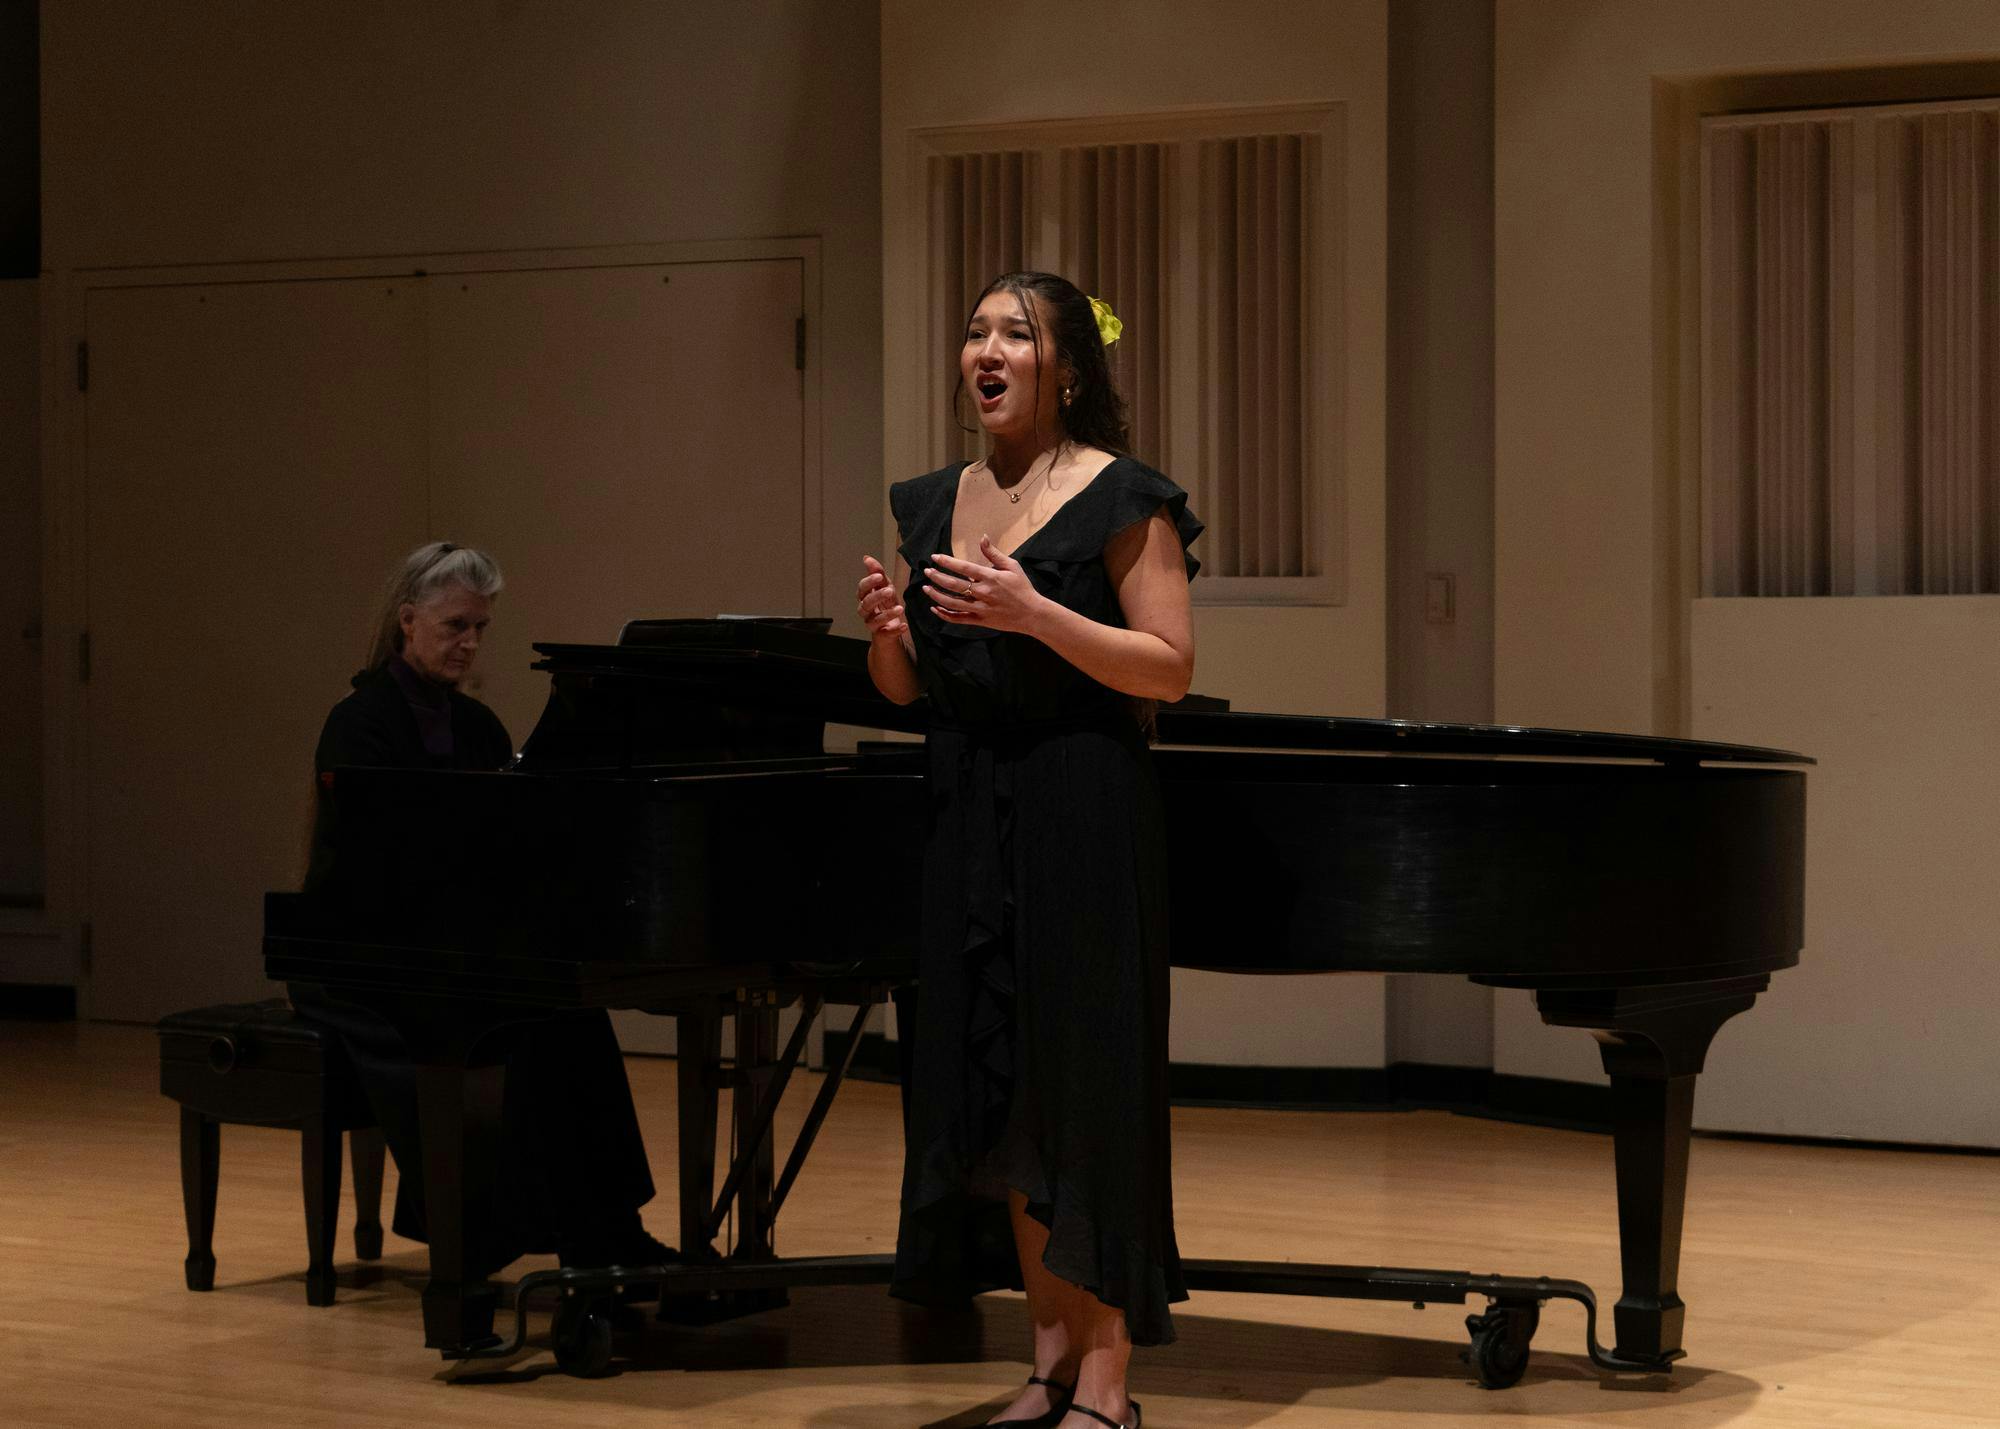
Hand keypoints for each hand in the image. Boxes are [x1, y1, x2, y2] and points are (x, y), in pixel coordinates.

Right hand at [857, 556, 906, 640]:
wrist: (890, 631)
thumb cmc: (886, 607)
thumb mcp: (885, 589)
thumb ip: (877, 574)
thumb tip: (866, 558)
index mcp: (865, 597)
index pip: (862, 589)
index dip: (869, 582)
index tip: (879, 576)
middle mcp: (865, 611)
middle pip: (866, 603)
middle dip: (877, 596)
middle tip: (889, 591)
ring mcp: (872, 624)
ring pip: (875, 619)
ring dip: (887, 613)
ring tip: (900, 608)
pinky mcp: (881, 636)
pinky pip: (887, 634)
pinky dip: (896, 630)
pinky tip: (904, 626)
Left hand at [924, 537, 1045, 635]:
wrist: (1032, 613)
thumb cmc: (1022, 588)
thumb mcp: (1012, 566)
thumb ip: (994, 553)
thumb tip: (982, 538)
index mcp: (990, 577)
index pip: (963, 568)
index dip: (947, 562)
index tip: (935, 557)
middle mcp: (982, 593)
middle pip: (954, 585)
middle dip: (937, 577)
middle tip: (927, 572)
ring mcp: (980, 608)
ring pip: (952, 603)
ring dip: (936, 595)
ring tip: (926, 588)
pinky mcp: (980, 620)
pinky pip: (958, 619)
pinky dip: (945, 615)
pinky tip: (935, 608)